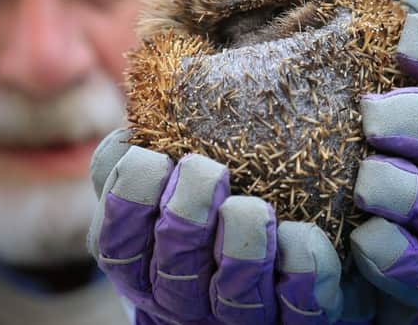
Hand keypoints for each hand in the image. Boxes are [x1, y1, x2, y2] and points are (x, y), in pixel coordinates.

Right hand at [87, 129, 359, 324]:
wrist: (270, 268)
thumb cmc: (207, 205)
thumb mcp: (168, 184)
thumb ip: (150, 153)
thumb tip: (142, 113)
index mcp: (143, 261)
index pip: (115, 241)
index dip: (128, 200)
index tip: (155, 157)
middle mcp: (181, 296)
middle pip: (171, 266)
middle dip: (186, 215)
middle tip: (206, 170)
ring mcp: (234, 315)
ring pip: (230, 294)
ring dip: (242, 247)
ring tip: (252, 207)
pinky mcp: (289, 321)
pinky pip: (295, 309)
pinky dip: (301, 271)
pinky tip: (302, 235)